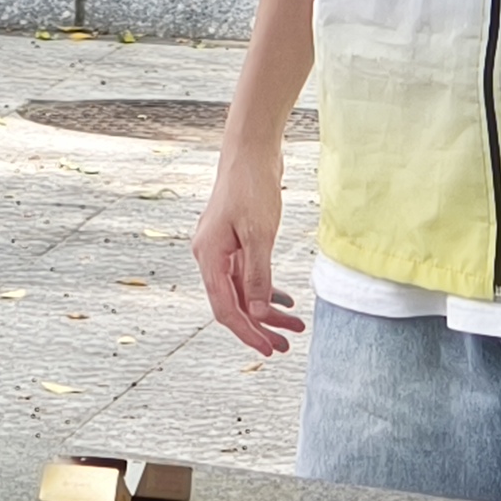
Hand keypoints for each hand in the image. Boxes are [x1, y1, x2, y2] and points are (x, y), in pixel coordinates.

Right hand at [194, 158, 305, 356]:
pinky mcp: (234, 242)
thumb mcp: (259, 235)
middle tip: (283, 346)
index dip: (246, 332)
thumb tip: (259, 313)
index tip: (267, 349)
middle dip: (258, 327)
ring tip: (292, 328)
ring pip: (242, 291)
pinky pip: (247, 276)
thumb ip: (258, 276)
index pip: (225, 307)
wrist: (250, 151)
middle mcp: (209, 256)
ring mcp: (221, 249)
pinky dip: (265, 291)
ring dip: (266, 312)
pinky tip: (285, 301)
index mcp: (208, 256)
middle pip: (232, 303)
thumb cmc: (251, 186)